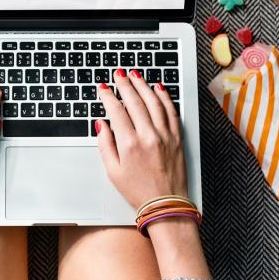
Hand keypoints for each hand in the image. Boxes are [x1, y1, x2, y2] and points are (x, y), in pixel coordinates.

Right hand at [96, 69, 186, 209]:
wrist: (166, 205)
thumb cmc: (138, 191)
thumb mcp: (112, 171)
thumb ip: (105, 145)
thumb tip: (101, 124)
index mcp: (129, 144)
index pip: (116, 111)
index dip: (108, 96)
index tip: (103, 88)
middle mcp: (148, 136)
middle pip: (135, 101)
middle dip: (125, 84)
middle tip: (119, 74)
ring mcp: (164, 135)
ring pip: (153, 102)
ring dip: (143, 85)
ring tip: (136, 75)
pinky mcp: (177, 137)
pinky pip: (171, 111)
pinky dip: (164, 97)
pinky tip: (158, 88)